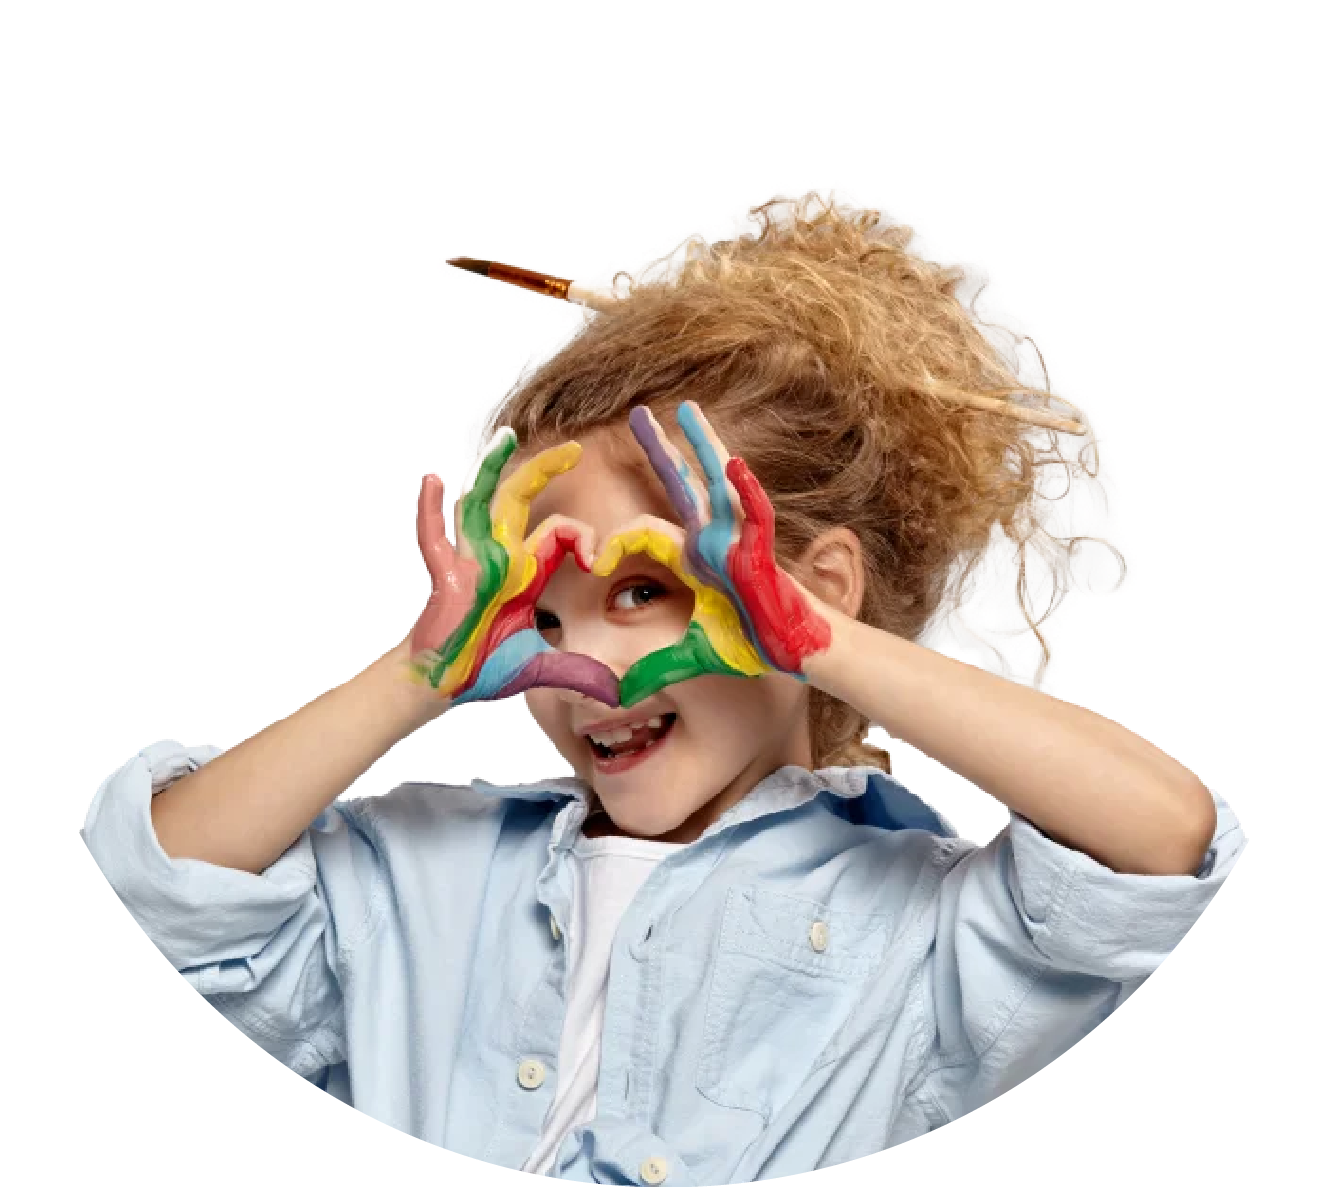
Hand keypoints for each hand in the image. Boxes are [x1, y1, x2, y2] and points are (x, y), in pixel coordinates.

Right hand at [410, 429, 619, 707]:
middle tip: (574, 447)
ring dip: (490, 469)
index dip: (581, 536)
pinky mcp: (444, 577)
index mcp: (524, 571)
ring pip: (477, 503)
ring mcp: (467, 562)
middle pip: (519, 499)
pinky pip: (432, 537)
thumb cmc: (484, 667)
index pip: (559, 533)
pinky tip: (432, 478)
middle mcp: (497, 557)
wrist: (444, 685)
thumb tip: (618, 694)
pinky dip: (429, 508)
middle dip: (544, 470)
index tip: (598, 561)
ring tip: (506, 438)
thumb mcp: (542, 668)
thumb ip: (578, 672)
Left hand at [595, 402, 832, 706]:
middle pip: (682, 484)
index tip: (592, 556)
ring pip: (718, 482)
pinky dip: (745, 490)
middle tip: (638, 414)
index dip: (616, 542)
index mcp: (694, 557)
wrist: (797, 650)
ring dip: (703, 445)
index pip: (645, 532)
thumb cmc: (754, 645)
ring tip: (687, 410)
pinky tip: (733, 465)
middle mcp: (714, 539)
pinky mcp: (765, 550)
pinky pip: (755, 514)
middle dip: (660, 449)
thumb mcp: (694, 656)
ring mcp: (740, 539)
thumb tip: (621, 694)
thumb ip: (658, 670)